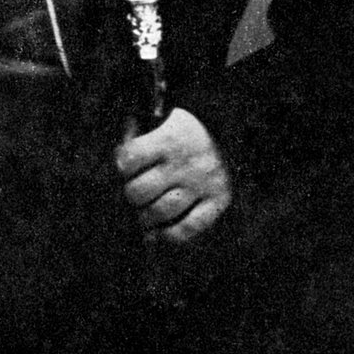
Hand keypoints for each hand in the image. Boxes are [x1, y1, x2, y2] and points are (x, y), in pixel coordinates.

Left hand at [115, 107, 231, 245]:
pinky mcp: (218, 201)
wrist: (236, 129)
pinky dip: (170, 235)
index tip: (126, 166)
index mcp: (169, 139)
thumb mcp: (164, 119)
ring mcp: (202, 184)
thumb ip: (138, 135)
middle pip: (139, 191)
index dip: (121, 165)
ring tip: (146, 213)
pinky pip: (188, 228)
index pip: (130, 159)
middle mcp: (185, 163)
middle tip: (136, 193)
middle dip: (131, 195)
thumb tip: (118, 161)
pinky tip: (162, 231)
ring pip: (159, 212)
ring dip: (145, 217)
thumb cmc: (187, 130)